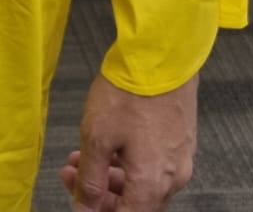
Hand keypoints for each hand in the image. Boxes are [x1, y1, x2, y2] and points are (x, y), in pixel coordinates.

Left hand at [60, 73, 197, 210]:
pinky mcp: (181, 139)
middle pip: (136, 204)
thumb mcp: (97, 138)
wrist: (162, 55)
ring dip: (110, 176)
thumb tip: (84, 208)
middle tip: (72, 174)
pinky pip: (153, 163)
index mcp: (152, 184)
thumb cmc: (130, 93)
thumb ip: (90, 180)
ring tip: (80, 155)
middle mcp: (173, 177)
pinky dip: (128, 161)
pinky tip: (107, 143)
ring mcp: (181, 157)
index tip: (80, 201)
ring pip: (143, 183)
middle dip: (100, 193)